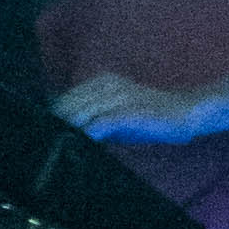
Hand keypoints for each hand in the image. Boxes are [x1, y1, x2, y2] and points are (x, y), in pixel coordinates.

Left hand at [54, 73, 206, 143]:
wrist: (186, 110)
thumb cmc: (147, 116)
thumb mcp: (115, 110)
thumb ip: (91, 115)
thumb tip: (61, 131)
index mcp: (102, 81)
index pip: (65, 99)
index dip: (51, 118)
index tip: (42, 135)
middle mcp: (108, 85)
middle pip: (68, 106)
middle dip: (55, 126)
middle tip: (44, 147)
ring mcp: (120, 97)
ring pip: (81, 113)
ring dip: (67, 131)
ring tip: (55, 148)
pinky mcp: (131, 112)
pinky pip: (101, 124)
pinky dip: (88, 134)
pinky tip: (80, 144)